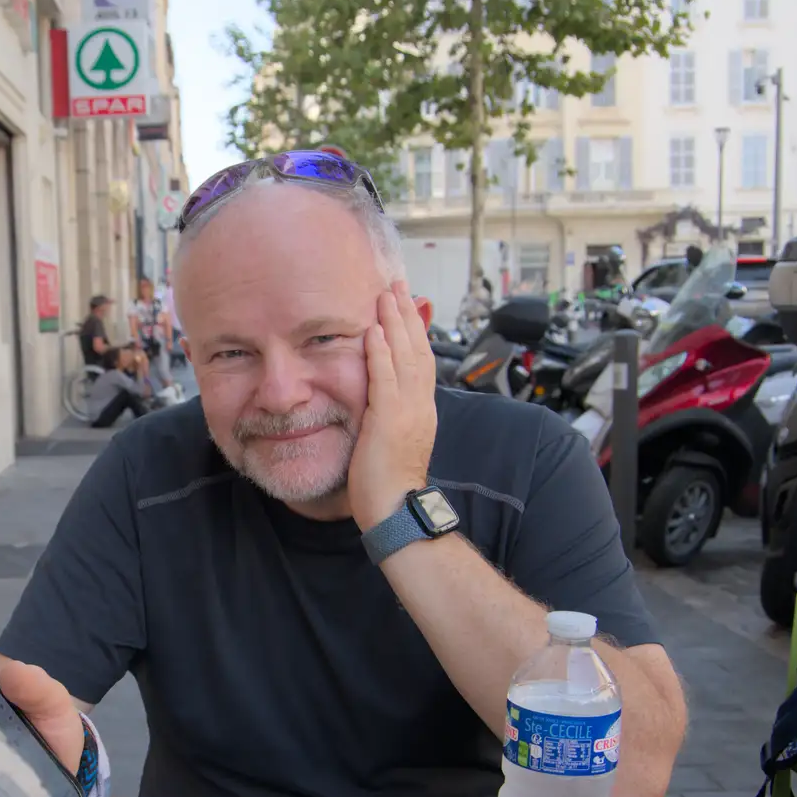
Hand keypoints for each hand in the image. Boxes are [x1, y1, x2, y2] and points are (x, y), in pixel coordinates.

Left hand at [347, 282, 438, 532]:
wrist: (395, 510)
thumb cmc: (388, 484)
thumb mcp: (393, 440)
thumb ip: (390, 415)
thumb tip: (381, 398)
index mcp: (422, 410)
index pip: (421, 361)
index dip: (414, 331)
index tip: (404, 305)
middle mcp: (420, 405)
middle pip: (418, 350)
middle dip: (407, 315)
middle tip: (398, 285)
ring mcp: (407, 412)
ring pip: (406, 357)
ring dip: (395, 323)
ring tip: (387, 294)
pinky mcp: (388, 421)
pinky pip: (385, 380)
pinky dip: (381, 353)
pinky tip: (375, 330)